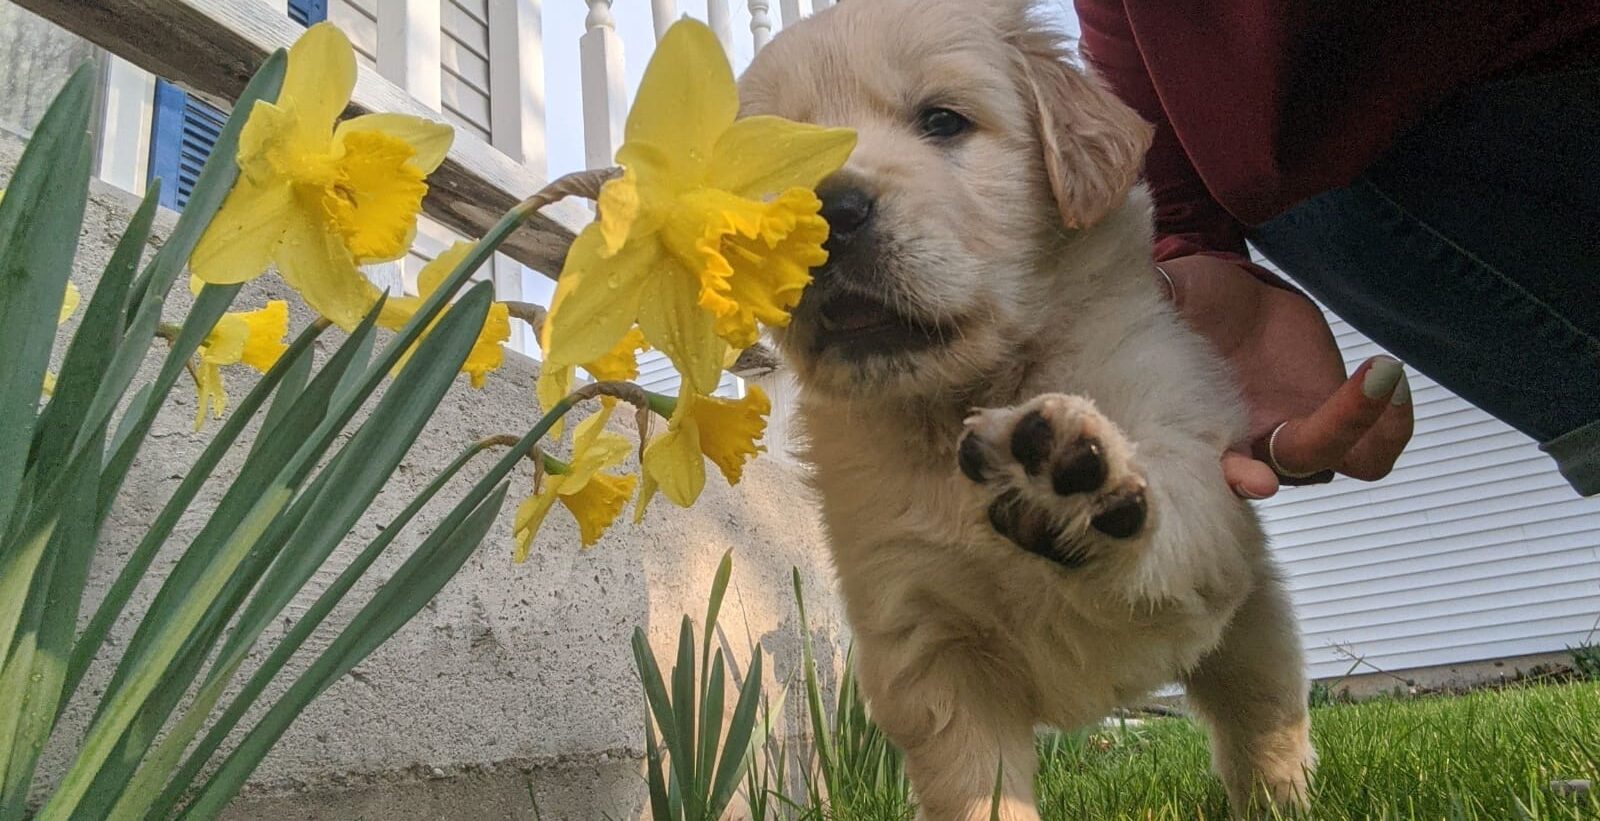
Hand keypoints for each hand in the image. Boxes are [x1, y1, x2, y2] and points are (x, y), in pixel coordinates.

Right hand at [1159, 255, 1413, 498]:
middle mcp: (1246, 446)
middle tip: (1364, 383)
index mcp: (1196, 429)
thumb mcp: (1171, 296)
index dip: (1232, 479)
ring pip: (1337, 460)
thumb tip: (1148, 288)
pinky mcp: (1332, 420)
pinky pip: (1370, 449)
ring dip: (1366, 429)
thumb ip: (1156, 301)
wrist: (1234, 304)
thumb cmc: (1192, 305)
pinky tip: (1388, 376)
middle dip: (1329, 434)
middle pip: (1288, 468)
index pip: (1211, 472)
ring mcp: (1292, 437)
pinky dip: (1390, 426)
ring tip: (1385, 375)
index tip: (1255, 477)